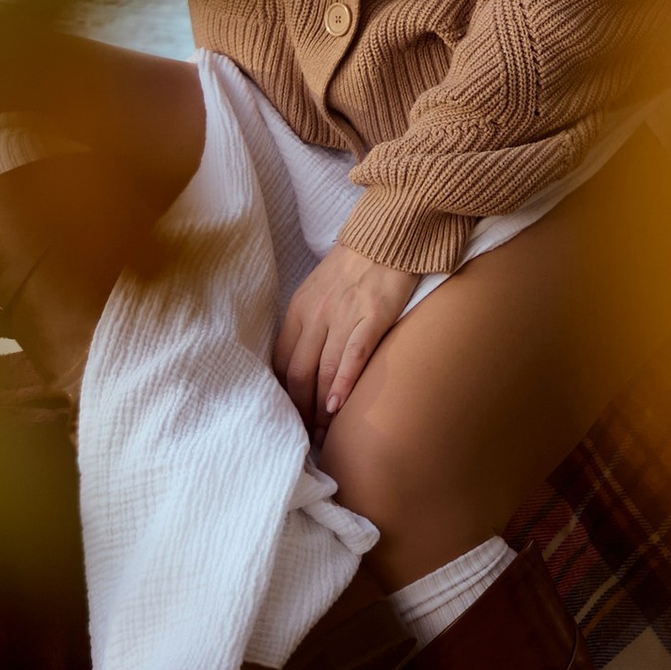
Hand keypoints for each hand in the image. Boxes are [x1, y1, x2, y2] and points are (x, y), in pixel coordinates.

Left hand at [275, 243, 415, 428]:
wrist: (388, 234)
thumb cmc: (354, 263)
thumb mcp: (318, 289)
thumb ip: (308, 322)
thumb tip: (301, 361)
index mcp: (299, 308)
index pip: (281, 361)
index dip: (283, 394)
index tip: (289, 417)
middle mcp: (316, 314)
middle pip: (299, 373)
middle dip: (299, 410)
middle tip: (305, 436)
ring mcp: (344, 315)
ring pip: (324, 371)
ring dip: (321, 408)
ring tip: (323, 434)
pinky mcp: (373, 315)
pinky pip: (353, 355)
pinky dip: (343, 383)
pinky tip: (338, 406)